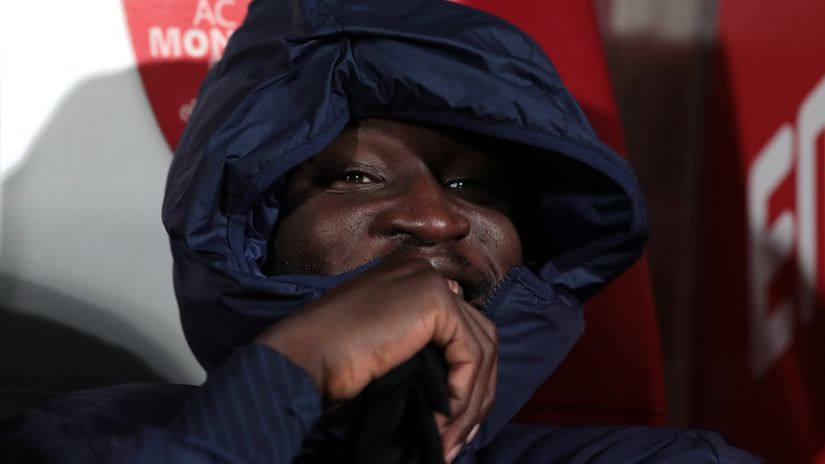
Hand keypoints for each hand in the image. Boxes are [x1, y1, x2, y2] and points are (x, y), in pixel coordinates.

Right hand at [256, 258, 497, 460]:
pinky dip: (465, 392)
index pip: (460, 328)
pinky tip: (444, 420)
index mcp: (410, 279)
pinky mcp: (436, 299)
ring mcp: (430, 281)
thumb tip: (462, 384)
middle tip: (459, 438)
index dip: (467, 379)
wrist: (304, 357)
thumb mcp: (387, 351)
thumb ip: (423, 350)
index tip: (456, 423)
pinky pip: (471, 353)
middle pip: (477, 336)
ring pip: (481, 348)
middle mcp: (423, 272)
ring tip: (450, 440)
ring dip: (472, 402)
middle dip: (477, 392)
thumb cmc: (333, 364)